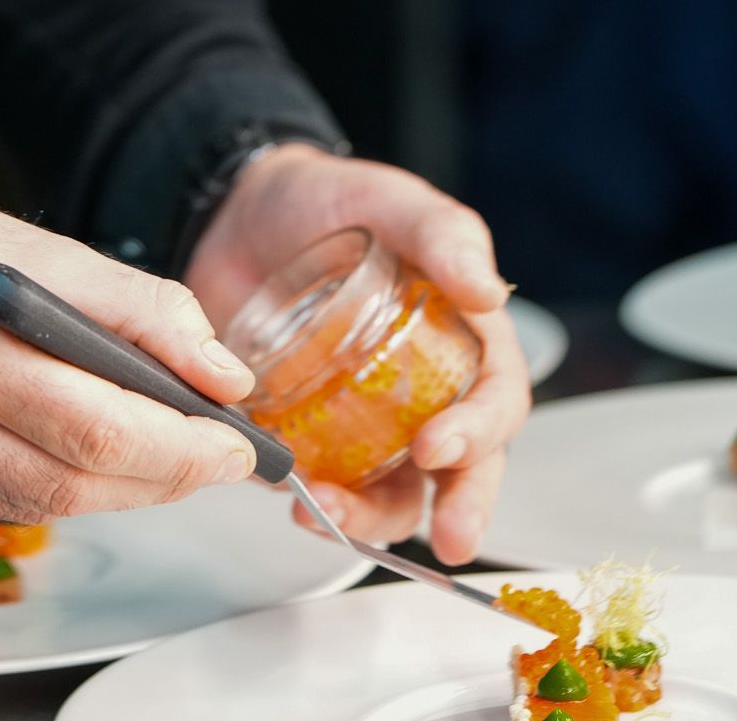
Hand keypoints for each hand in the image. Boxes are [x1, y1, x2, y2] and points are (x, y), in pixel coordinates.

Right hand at [0, 164, 260, 521]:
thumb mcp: (35, 244)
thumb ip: (138, 309)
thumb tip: (221, 374)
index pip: (96, 425)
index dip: (182, 447)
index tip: (237, 444)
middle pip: (70, 479)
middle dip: (164, 477)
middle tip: (218, 458)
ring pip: (35, 504)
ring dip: (115, 489)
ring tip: (162, 455)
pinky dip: (48, 483)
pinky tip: (73, 450)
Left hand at [183, 145, 528, 566]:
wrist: (240, 208)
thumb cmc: (330, 199)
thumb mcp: (390, 200)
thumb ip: (442, 235)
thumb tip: (488, 290)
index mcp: (460, 338)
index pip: (496, 399)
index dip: (480, 432)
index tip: (439, 447)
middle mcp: (423, 389)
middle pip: (461, 467)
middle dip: (461, 508)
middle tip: (446, 537)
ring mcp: (367, 416)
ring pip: (394, 489)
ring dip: (373, 514)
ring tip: (332, 509)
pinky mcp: (311, 429)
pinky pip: (324, 478)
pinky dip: (314, 498)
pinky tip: (292, 493)